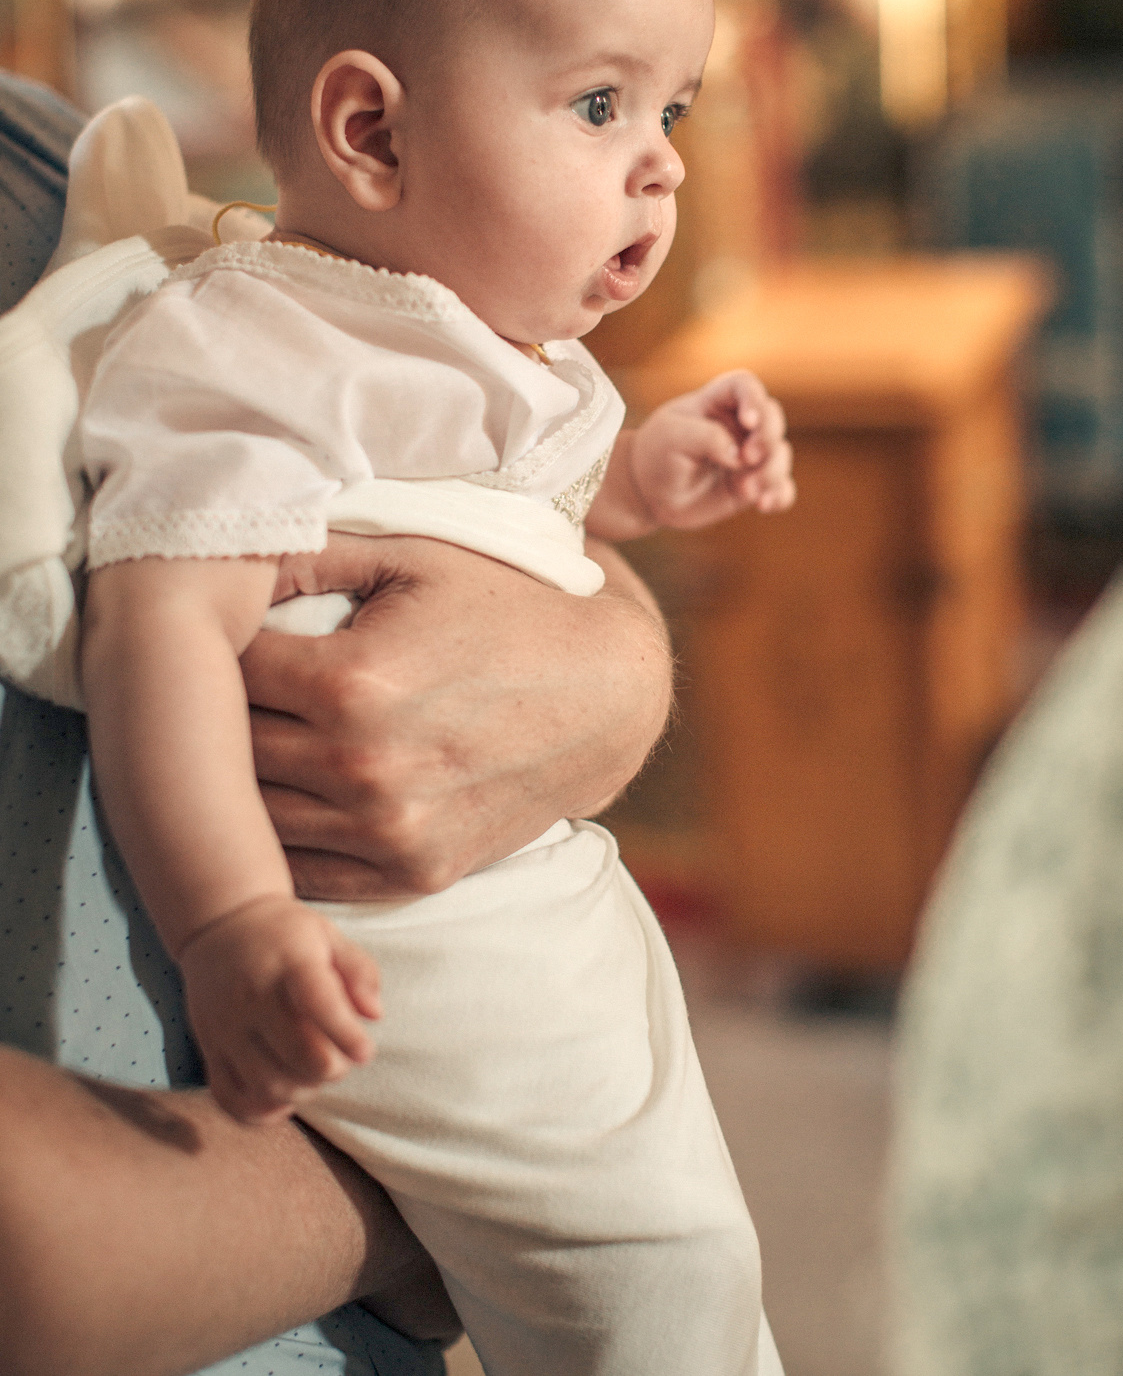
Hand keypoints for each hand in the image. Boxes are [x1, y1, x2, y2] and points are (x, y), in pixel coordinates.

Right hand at [180, 895, 380, 1123]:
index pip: (319, 1005)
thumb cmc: (285, 934)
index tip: (365, 1050)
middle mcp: (253, 997)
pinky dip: (259, 1110)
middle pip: (299, 1056)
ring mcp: (226, 1026)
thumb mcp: (329, 935)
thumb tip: (374, 1015)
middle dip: (332, 1068)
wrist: (220, 924)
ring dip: (302, 1091)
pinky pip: (228, 1097)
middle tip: (341, 1059)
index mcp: (289, 963)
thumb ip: (360, 971)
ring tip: (314, 1072)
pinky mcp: (208, 1047)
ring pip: (268, 1085)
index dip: (348, 1036)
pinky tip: (281, 1096)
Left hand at [240, 535, 671, 900]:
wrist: (610, 695)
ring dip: (238, 783)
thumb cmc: (509, 607)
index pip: (224, 672)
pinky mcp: (412, 874)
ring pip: (254, 821)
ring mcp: (388, 833)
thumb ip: (315, 550)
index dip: (210, 649)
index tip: (216, 634)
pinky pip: (304, 873)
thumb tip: (222, 552)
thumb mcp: (420, 553)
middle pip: (229, 751)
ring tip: (242, 743)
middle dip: (216, 717)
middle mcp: (362, 768)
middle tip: (218, 689)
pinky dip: (278, 840)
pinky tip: (281, 797)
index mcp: (352, 682)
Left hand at [627, 368, 794, 531]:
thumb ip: (707, 437)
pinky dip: (779, 496)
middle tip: (748, 458)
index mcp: (717, 402)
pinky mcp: (753, 484)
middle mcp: (739, 426)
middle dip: (768, 438)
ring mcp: (749, 456)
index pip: (745, 385)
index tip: (748, 422)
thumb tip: (740, 457)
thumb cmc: (656, 454)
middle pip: (773, 418)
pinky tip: (764, 505)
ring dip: (771, 472)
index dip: (754, 399)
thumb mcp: (671, 437)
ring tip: (745, 491)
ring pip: (780, 455)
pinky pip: (781, 489)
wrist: (649, 493)